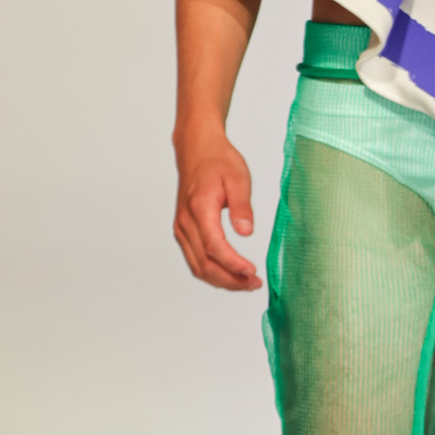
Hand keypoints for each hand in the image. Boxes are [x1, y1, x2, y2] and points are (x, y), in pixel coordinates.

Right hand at [174, 132, 261, 291]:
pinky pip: (194, 259)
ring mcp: (181, 228)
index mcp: (200, 208)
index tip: (252, 272)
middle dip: (230, 280)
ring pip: (197, 266)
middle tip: (253, 284)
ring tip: (245, 283)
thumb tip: (246, 232)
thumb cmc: (218, 161)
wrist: (197, 150)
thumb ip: (242, 207)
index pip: (214, 247)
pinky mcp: (183, 231)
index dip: (233, 265)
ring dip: (221, 280)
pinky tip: (230, 274)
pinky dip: (211, 271)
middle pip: (204, 264)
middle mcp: (186, 222)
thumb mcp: (238, 178)